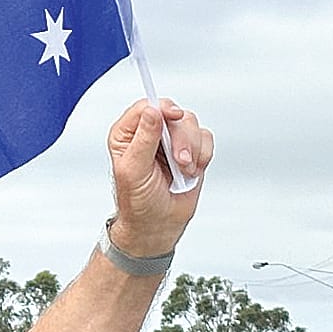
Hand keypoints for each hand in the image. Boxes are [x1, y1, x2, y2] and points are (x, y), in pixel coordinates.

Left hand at [103, 99, 211, 257]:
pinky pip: (205, 138)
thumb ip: (143, 139)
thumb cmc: (138, 202)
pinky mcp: (191, 149)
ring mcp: (172, 140)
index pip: (146, 107)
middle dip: (181, 138)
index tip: (173, 117)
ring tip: (182, 171)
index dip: (161, 108)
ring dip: (192, 149)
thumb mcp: (133, 170)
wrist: (158, 224)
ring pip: (191, 124)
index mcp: (127, 134)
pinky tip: (191, 171)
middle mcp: (150, 132)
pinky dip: (202, 156)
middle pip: (173, 113)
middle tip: (179, 161)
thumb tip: (152, 111)